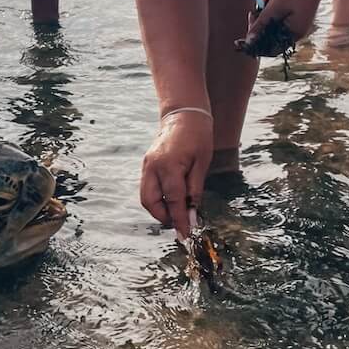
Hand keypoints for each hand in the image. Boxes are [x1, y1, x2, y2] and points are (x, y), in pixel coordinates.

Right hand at [140, 111, 212, 239]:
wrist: (183, 114)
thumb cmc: (198, 136)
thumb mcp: (202, 163)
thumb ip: (194, 190)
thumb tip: (191, 215)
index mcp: (169, 165)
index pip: (173, 200)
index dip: (179, 220)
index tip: (185, 235)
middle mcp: (153, 167)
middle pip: (150, 202)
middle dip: (164, 217)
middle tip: (181, 223)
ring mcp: (147, 165)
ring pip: (146, 197)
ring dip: (159, 210)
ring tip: (177, 213)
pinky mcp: (147, 165)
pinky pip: (148, 188)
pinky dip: (157, 199)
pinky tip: (172, 201)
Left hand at [236, 0, 329, 57]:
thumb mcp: (274, 7)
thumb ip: (261, 24)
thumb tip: (249, 42)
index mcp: (294, 33)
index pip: (273, 49)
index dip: (258, 45)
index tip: (244, 38)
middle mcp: (296, 27)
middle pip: (271, 34)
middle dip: (259, 24)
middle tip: (252, 12)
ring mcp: (296, 16)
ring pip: (273, 19)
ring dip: (264, 11)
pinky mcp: (294, 5)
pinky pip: (278, 8)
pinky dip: (271, 1)